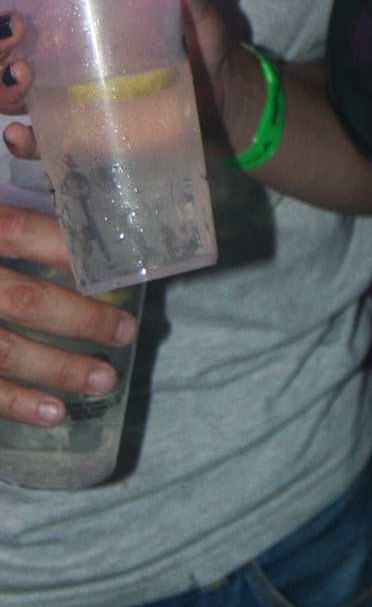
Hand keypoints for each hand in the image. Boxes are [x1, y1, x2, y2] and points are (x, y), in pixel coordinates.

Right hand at [0, 205, 138, 425]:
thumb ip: (7, 216)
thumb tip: (63, 194)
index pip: (22, 231)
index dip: (70, 247)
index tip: (117, 262)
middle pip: (26, 300)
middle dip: (83, 318)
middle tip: (126, 330)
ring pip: (6, 352)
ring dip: (61, 369)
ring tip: (105, 378)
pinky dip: (16, 403)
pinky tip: (53, 412)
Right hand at [2, 0, 257, 163]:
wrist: (221, 100)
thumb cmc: (196, 46)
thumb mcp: (191, 14)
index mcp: (77, 24)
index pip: (19, 18)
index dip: (2, 14)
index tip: (11, 13)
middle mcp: (60, 63)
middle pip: (4, 59)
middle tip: (14, 43)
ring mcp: (67, 104)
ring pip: (11, 99)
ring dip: (3, 91)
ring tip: (22, 78)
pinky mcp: (81, 140)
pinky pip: (40, 145)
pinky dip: (25, 143)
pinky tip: (20, 136)